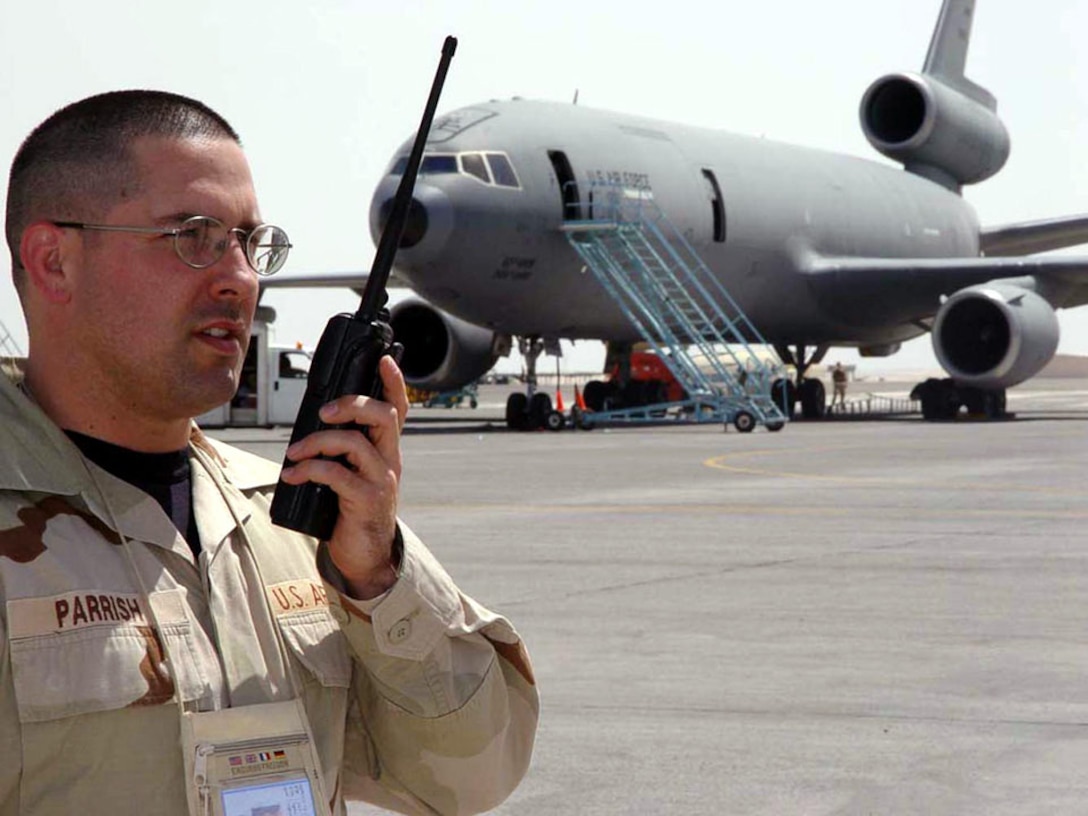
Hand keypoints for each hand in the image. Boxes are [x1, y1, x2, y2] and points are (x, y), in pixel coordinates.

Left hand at [280, 356, 408, 598]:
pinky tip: (294, 475)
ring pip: (356, 443)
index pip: (397, 408)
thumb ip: (341, 448)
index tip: (384, 359)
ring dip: (318, 441)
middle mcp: (389, 459)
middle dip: (352, 404)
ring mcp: (380, 479)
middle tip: (324, 412)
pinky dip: (309, 469)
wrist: (364, 554)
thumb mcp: (352, 472)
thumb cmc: (352, 508)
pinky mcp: (366, 500)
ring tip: (295, 452)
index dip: (394, 382)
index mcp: (386, 449)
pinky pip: (337, 474)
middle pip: (383, 415)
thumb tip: (312, 424)